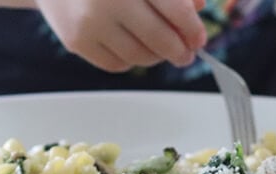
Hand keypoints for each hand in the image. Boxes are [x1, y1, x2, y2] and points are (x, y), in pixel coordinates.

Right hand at [34, 0, 206, 71]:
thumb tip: (199, 8)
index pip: (175, 9)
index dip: (193, 29)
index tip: (199, 39)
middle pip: (159, 39)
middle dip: (179, 51)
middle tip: (185, 54)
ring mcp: (90, 21)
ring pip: (140, 56)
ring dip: (156, 56)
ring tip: (158, 48)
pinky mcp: (76, 41)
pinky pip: (117, 64)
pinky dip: (130, 60)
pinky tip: (130, 45)